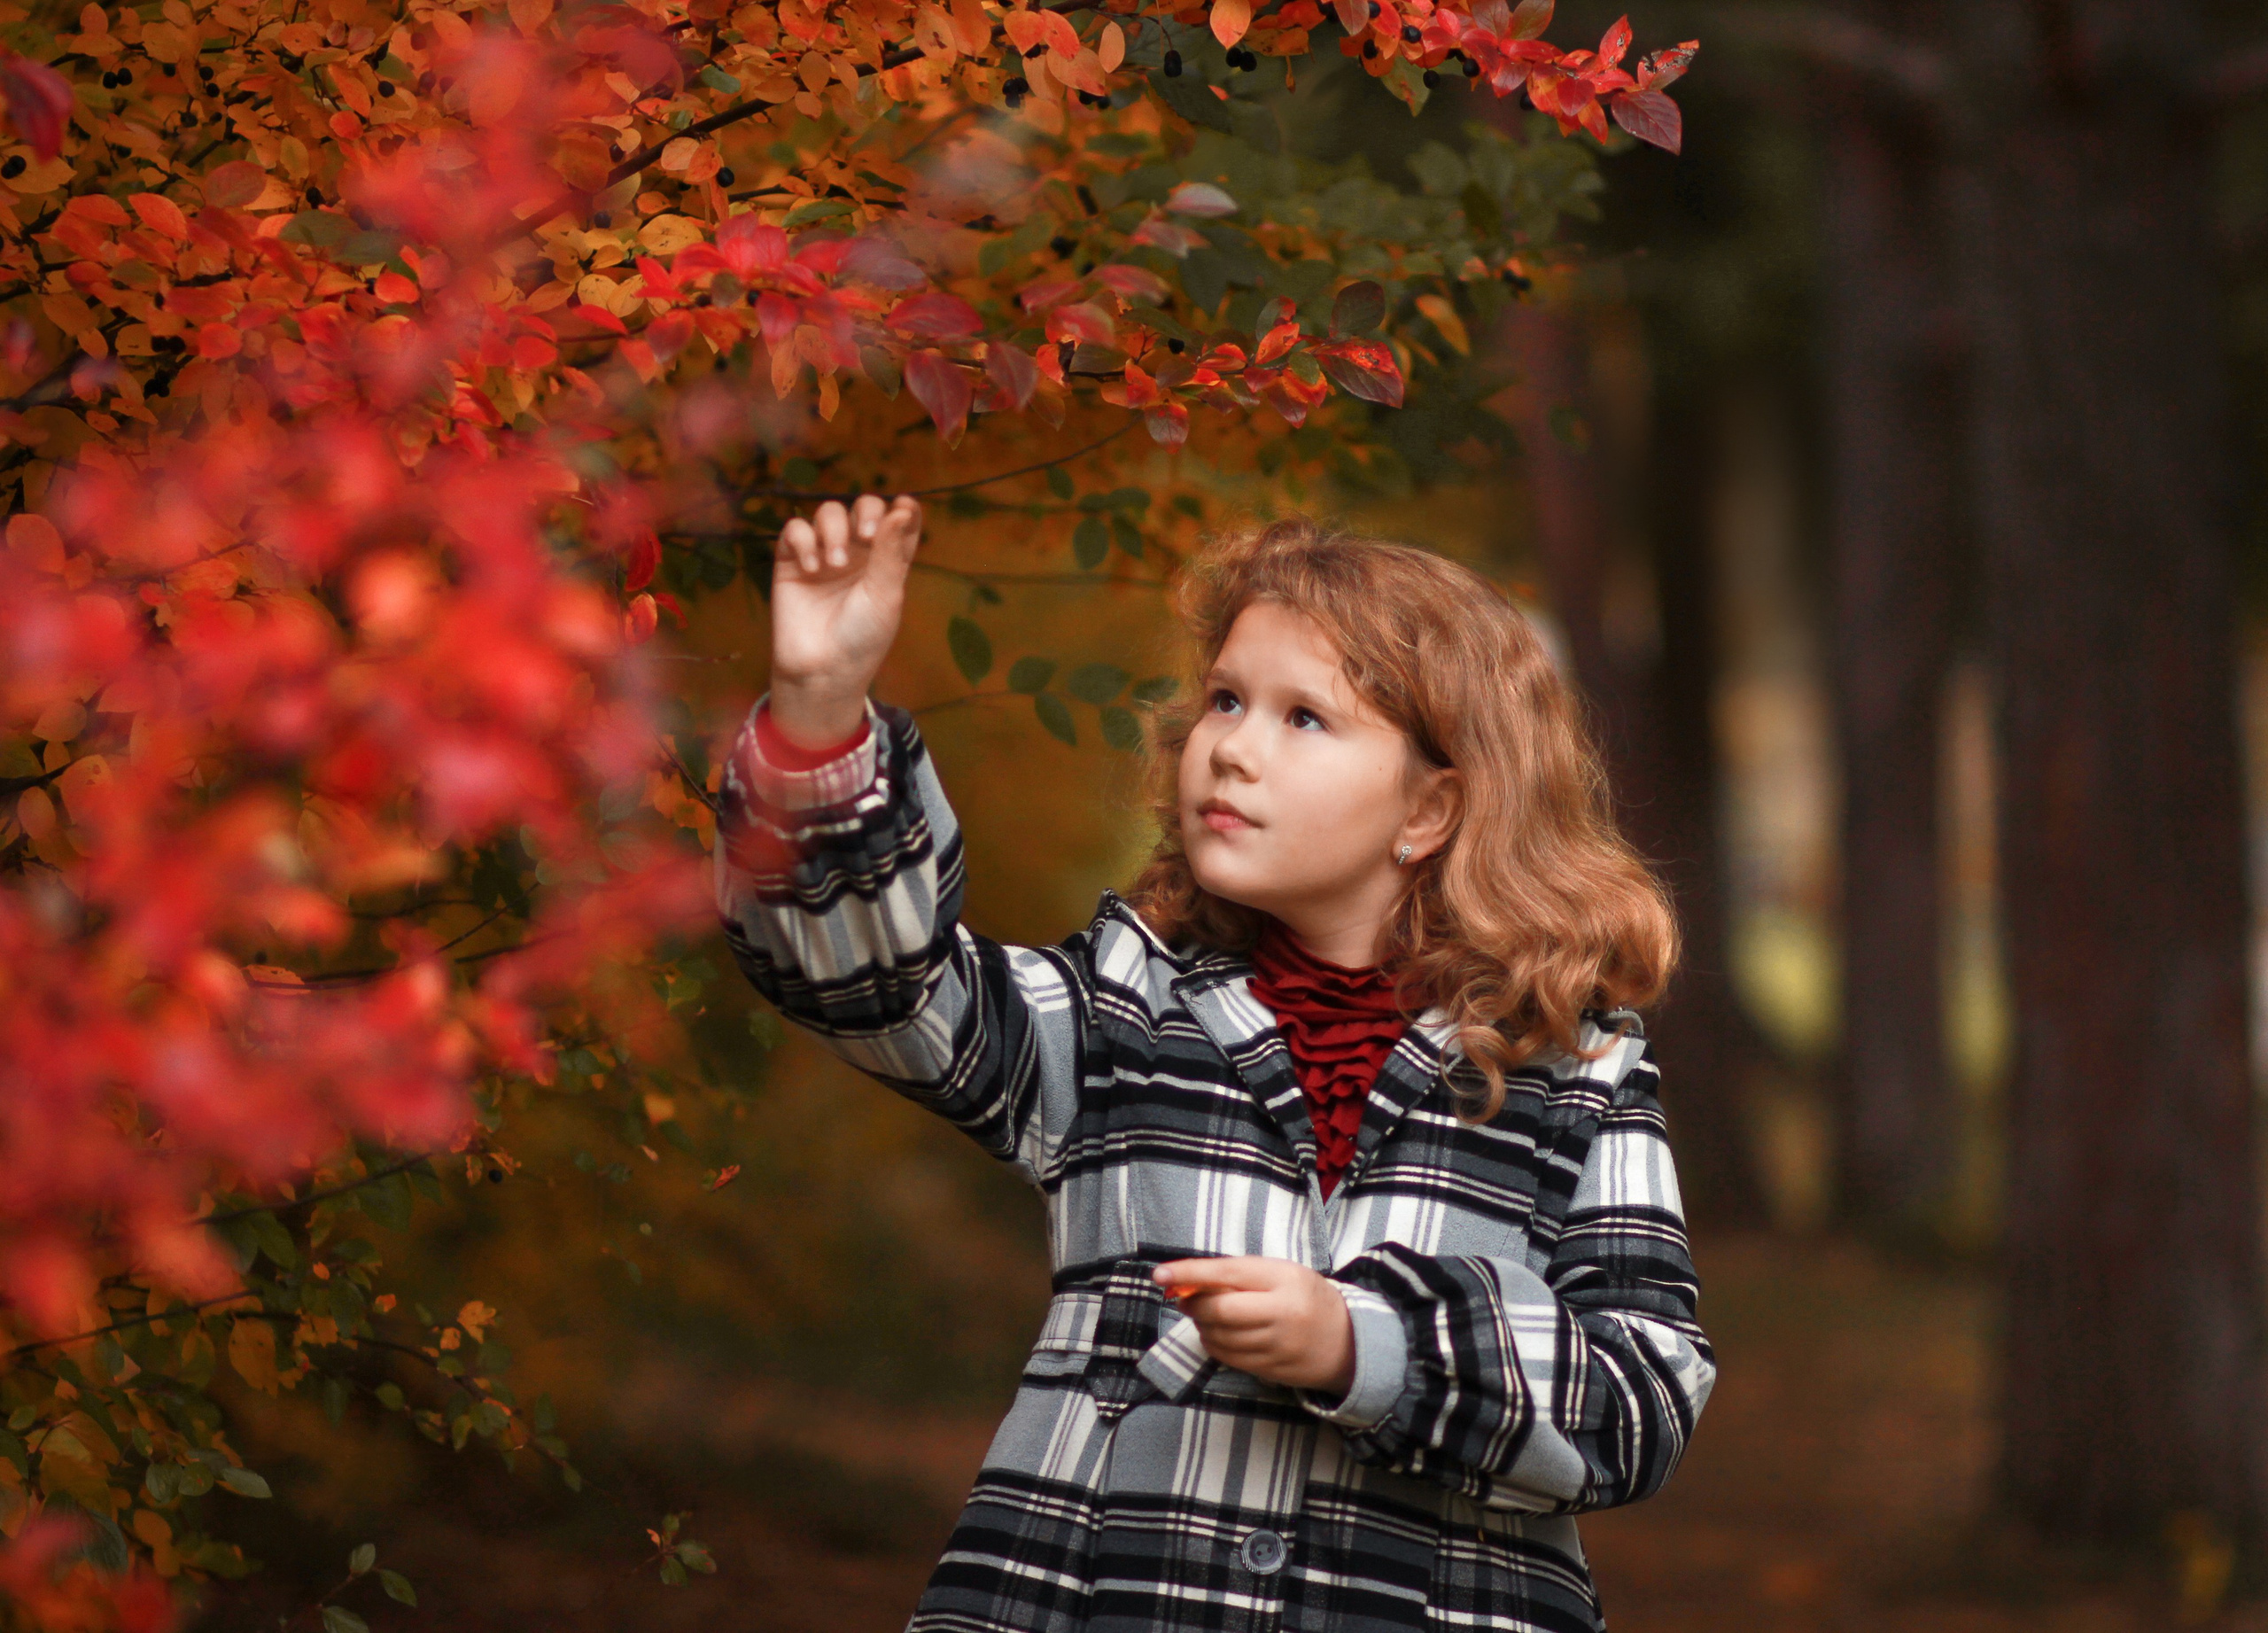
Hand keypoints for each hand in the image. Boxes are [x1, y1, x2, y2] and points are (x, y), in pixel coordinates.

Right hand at [769, 494, 922, 748]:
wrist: (823, 669)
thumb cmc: (863, 637)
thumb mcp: (885, 594)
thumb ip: (891, 550)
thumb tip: (902, 508)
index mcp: (887, 561)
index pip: (899, 522)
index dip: (905, 509)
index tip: (905, 508)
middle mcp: (858, 553)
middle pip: (864, 508)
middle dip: (866, 511)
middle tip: (866, 535)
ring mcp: (825, 554)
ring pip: (828, 512)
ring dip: (834, 529)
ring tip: (836, 562)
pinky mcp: (792, 561)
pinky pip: (795, 530)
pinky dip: (804, 541)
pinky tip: (812, 568)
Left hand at [1153, 1255, 1355, 1395]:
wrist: (1348, 1342)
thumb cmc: (1307, 1298)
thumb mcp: (1282, 1274)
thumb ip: (1242, 1275)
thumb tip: (1191, 1281)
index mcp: (1284, 1279)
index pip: (1227, 1274)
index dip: (1189, 1273)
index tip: (1160, 1274)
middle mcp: (1281, 1313)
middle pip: (1219, 1311)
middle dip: (1192, 1304)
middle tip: (1184, 1297)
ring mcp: (1276, 1346)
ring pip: (1219, 1337)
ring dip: (1201, 1325)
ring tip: (1205, 1315)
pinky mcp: (1271, 1370)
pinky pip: (1228, 1358)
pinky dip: (1213, 1344)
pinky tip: (1217, 1335)